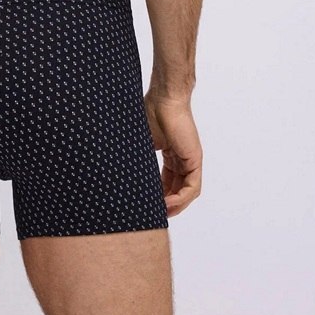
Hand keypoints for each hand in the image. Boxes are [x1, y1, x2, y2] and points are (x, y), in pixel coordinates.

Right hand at [143, 87, 202, 216]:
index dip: (158, 195)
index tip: (146, 204)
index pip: (167, 182)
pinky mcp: (195, 160)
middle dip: (167, 205)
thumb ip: (137, 160)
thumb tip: (119, 174)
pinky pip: (192, 187)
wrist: (163, 99)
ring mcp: (190, 160)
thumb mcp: (141, 143)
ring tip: (160, 213)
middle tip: (153, 214)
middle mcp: (183, 159)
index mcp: (170, 154)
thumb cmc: (150, 113)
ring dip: (175, 205)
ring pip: (187, 192)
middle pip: (178, 190)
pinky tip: (168, 204)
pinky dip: (181, 198)